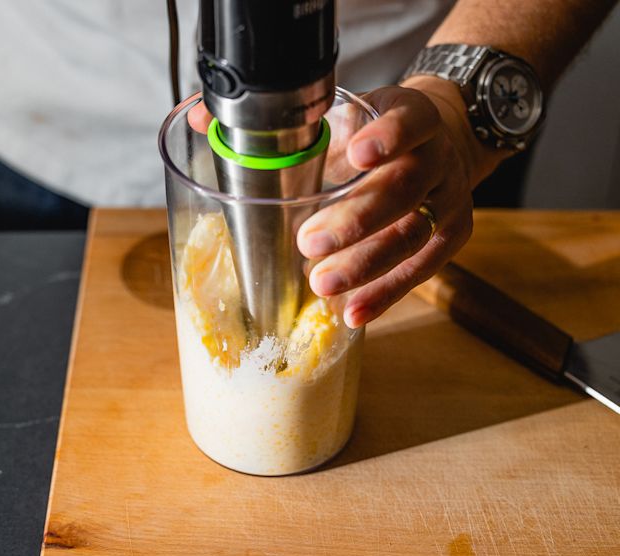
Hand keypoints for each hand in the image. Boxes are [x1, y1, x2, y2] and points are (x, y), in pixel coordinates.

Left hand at [297, 79, 487, 328]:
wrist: (437, 142)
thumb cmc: (376, 132)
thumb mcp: (352, 114)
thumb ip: (311, 127)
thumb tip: (233, 137)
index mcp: (416, 117)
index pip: (410, 122)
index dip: (387, 138)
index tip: (357, 154)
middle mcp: (439, 158)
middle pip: (404, 190)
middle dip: (355, 221)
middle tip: (308, 242)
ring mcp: (450, 199)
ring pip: (412, 236)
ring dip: (364, 265)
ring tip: (321, 283)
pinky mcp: (451, 235)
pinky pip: (420, 270)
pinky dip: (384, 294)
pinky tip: (352, 311)